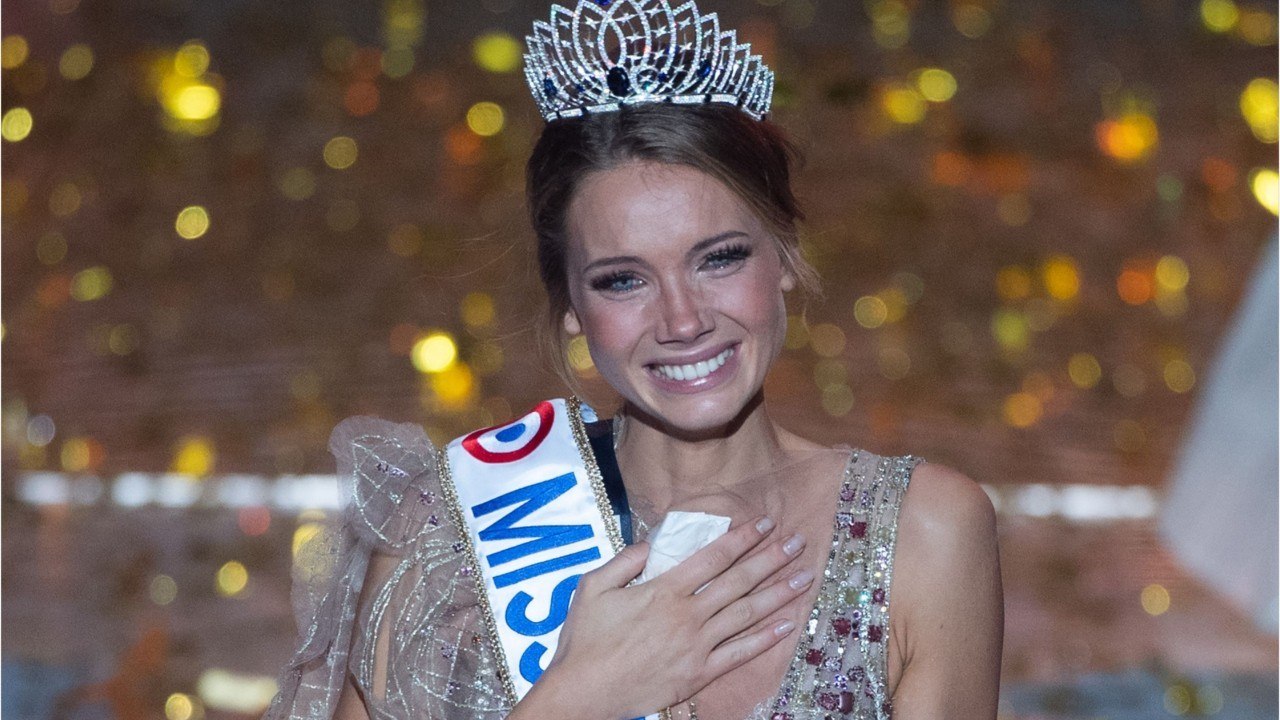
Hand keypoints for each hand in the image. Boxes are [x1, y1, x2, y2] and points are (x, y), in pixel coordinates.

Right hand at [517, 515, 811, 719]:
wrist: (583, 691)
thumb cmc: (584, 639)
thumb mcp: (593, 586)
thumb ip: (625, 560)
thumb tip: (651, 542)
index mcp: (664, 590)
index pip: (713, 557)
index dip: (742, 538)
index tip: (764, 523)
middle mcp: (687, 615)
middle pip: (739, 581)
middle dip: (771, 559)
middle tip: (797, 543)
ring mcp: (697, 646)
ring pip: (747, 614)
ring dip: (779, 594)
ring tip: (805, 577)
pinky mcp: (698, 674)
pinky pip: (740, 654)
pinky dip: (766, 639)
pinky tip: (787, 624)